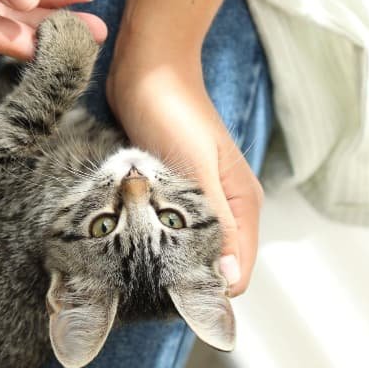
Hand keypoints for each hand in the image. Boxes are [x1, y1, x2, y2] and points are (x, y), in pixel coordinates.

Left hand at [107, 59, 262, 296]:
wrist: (148, 68)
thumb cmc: (174, 113)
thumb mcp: (196, 171)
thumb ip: (216, 224)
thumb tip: (226, 281)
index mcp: (243, 205)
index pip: (234, 275)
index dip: (205, 292)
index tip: (165, 299)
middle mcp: (225, 208)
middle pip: (211, 266)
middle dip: (181, 278)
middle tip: (137, 285)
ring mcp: (198, 201)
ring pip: (186, 248)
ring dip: (162, 258)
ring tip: (128, 263)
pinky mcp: (170, 191)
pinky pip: (166, 227)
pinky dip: (150, 236)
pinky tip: (125, 240)